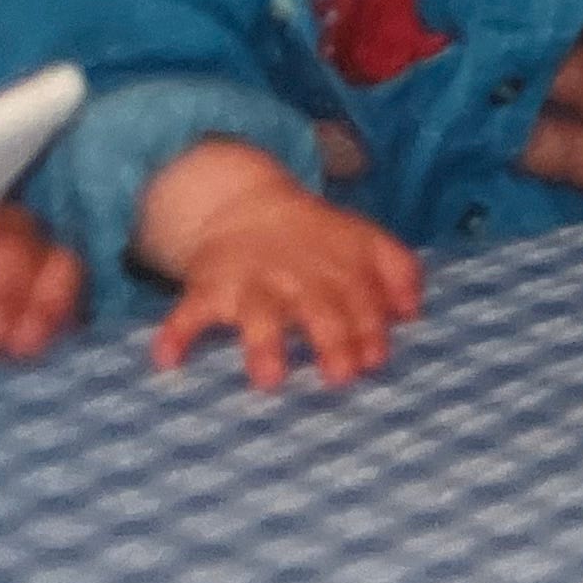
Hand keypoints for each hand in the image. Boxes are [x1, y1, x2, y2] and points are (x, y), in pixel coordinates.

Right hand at [136, 143, 424, 390]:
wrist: (248, 205)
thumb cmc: (318, 241)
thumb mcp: (365, 241)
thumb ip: (398, 269)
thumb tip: (414, 310)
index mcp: (339, 269)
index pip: (361, 301)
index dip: (369, 329)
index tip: (375, 359)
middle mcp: (297, 278)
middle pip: (318, 309)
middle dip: (331, 339)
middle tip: (339, 376)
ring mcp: (252, 284)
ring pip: (257, 314)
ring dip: (263, 345)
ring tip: (269, 378)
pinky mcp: (208, 288)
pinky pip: (187, 312)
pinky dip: (175, 334)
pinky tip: (167, 361)